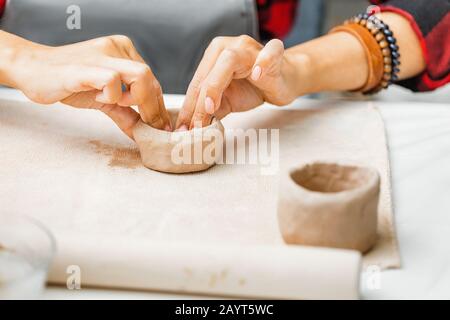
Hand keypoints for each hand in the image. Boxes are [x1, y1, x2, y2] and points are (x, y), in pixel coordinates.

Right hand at [9, 35, 170, 137]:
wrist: (31, 69)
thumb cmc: (67, 82)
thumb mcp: (103, 99)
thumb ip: (125, 113)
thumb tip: (144, 132)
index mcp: (123, 51)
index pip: (152, 80)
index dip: (158, 106)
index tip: (159, 126)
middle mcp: (117, 48)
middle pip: (151, 79)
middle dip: (154, 109)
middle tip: (151, 128)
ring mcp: (103, 54)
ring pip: (141, 75)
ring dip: (138, 100)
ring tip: (118, 105)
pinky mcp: (86, 66)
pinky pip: (114, 81)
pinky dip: (113, 96)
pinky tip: (97, 96)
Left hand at [175, 35, 301, 129]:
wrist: (282, 81)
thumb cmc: (254, 87)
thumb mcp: (227, 101)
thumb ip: (210, 110)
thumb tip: (191, 127)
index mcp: (214, 55)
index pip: (198, 82)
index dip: (189, 106)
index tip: (183, 128)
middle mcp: (229, 46)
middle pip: (209, 73)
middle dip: (199, 102)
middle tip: (195, 125)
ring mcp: (251, 48)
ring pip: (228, 61)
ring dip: (216, 85)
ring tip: (211, 107)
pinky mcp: (273, 52)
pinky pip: (269, 52)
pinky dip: (262, 62)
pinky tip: (257, 74)